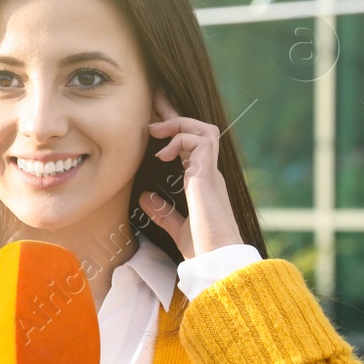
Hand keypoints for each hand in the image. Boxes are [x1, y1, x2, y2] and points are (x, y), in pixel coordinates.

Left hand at [140, 92, 245, 258]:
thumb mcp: (177, 228)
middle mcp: (209, 174)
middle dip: (176, 114)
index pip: (190, 147)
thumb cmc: (203, 250)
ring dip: (178, 123)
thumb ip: (163, 212)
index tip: (154, 121)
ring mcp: (211, 173)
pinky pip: (201, 141)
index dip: (174, 131)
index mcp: (202, 183)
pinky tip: (162, 154)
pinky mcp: (208, 176)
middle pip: (199, 131)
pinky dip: (180, 140)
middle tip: (154, 101)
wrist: (218, 262)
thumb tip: (146, 197)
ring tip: (155, 129)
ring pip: (204, 130)